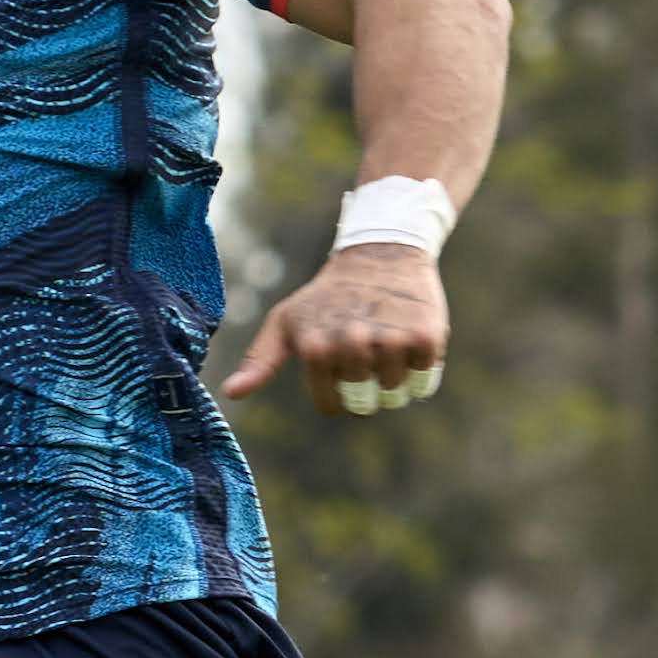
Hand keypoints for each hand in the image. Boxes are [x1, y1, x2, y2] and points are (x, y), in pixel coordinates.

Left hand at [223, 245, 449, 415]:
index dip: (338, 392)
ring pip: (394, 394)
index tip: (338, 363)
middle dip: (365, 385)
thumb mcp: (286, 321)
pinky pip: (425, 380)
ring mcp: (391, 341)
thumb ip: (260, 360)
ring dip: (392, 375)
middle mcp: (353, 344)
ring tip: (385, 339)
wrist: (380, 252)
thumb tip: (231, 393)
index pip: (332, 405)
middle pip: (364, 403)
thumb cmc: (326, 296)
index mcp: (317, 347)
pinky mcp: (426, 336)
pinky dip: (420, 367)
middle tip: (364, 350)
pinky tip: (407, 336)